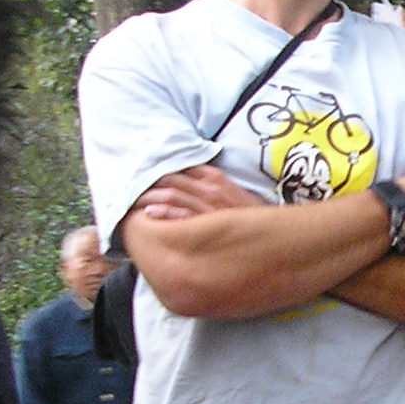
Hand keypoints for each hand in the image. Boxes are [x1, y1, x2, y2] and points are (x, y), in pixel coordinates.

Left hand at [136, 165, 265, 218]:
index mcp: (214, 178)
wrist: (277, 236)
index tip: (140, 175)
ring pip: (172, 194)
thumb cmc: (250, 219)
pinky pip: (182, 216)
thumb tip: (186, 184)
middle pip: (170, 179)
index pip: (179, 167)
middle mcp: (210, 188)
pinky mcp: (209, 224)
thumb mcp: (232, 195)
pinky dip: (164, 213)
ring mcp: (209, 206)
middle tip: (127, 187)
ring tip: (133, 201)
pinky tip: (150, 214)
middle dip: (147, 182)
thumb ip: (210, 187)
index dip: (158, 171)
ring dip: (150, 196)